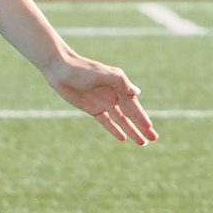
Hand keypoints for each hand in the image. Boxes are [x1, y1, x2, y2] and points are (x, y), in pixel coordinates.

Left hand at [42, 54, 156, 144]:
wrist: (59, 69)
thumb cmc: (82, 69)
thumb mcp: (102, 74)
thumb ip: (121, 82)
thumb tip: (137, 92)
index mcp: (119, 85)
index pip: (134, 105)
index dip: (141, 117)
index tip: (149, 128)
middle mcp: (114, 95)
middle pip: (131, 115)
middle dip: (142, 127)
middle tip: (153, 138)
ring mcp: (103, 102)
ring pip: (121, 120)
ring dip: (131, 131)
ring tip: (142, 142)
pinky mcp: (93, 109)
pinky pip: (106, 122)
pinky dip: (114, 129)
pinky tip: (123, 138)